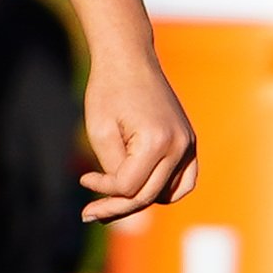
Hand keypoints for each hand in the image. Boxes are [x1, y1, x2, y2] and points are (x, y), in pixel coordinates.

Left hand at [78, 52, 197, 222]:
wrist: (130, 59)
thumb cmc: (109, 91)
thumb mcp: (100, 132)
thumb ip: (113, 169)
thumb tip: (121, 195)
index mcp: (157, 142)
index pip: (128, 187)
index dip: (102, 189)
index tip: (84, 178)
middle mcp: (180, 146)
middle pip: (148, 195)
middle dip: (116, 206)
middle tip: (89, 213)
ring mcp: (188, 145)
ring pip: (167, 194)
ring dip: (140, 201)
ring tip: (113, 203)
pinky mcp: (189, 142)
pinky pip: (183, 181)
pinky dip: (162, 190)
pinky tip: (139, 191)